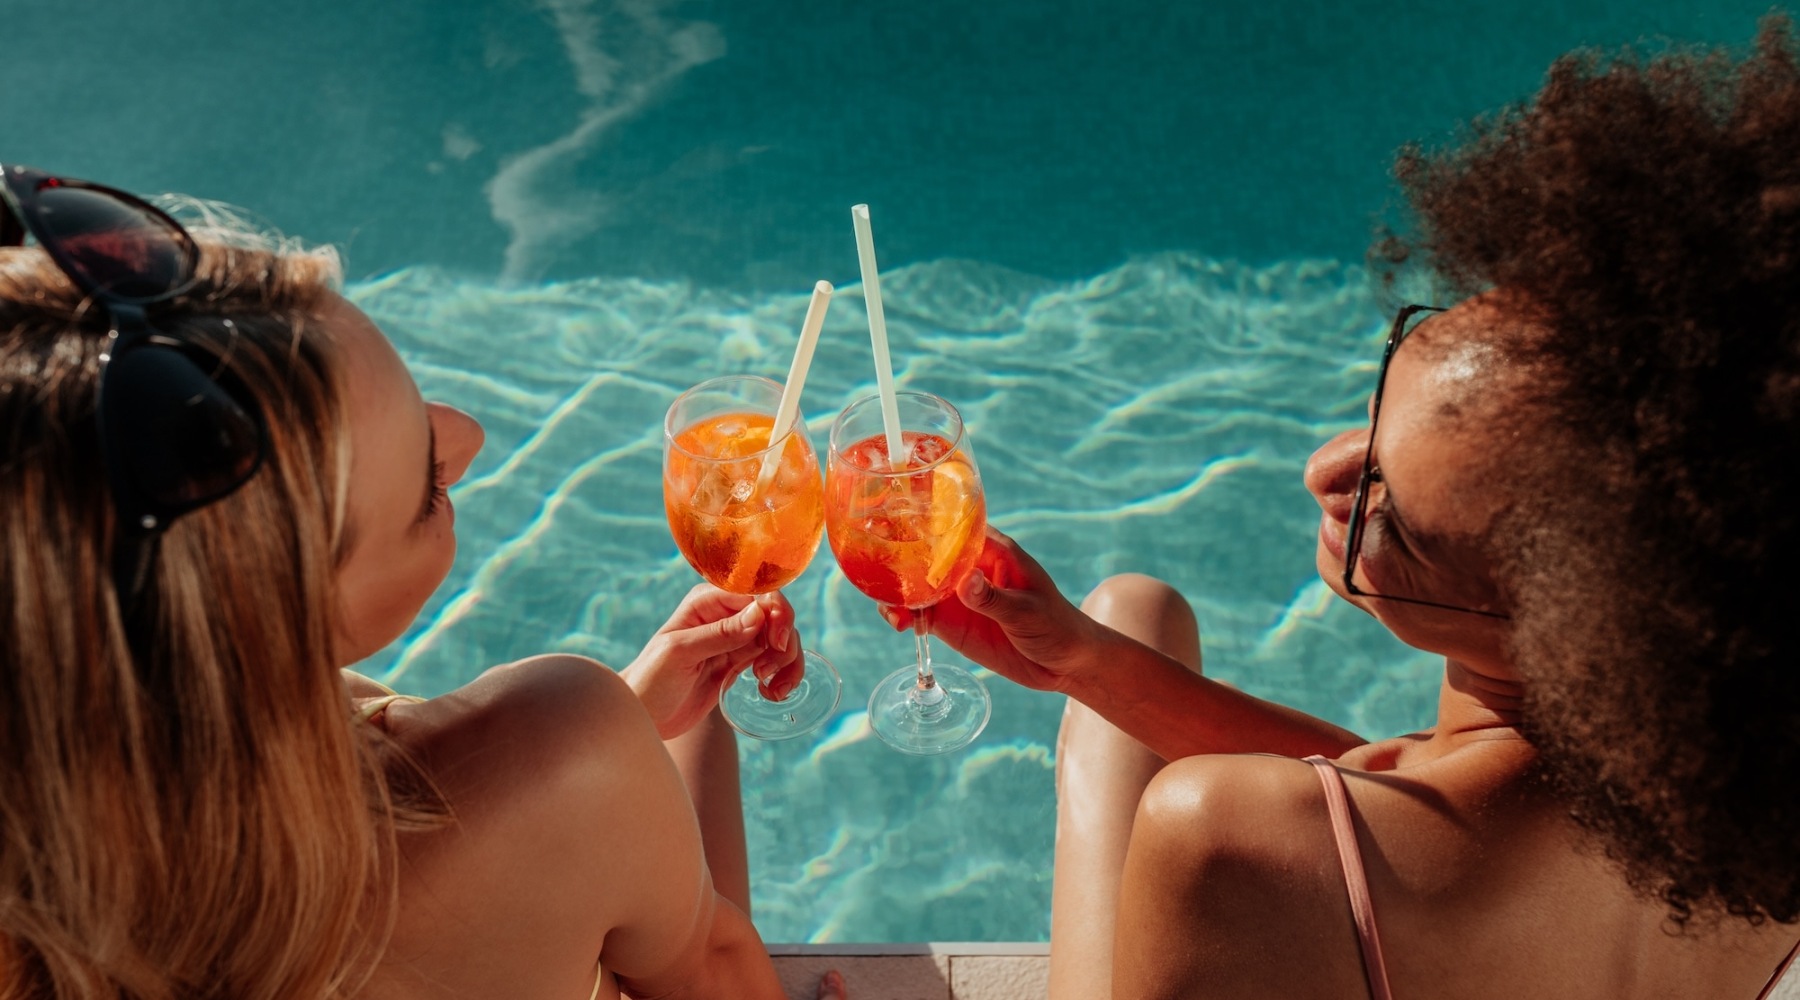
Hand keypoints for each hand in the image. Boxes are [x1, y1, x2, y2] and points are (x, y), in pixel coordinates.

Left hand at [623, 583, 803, 738]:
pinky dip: (783, 675)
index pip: (757, 593)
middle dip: (785, 642)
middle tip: (767, 672)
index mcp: (708, 601)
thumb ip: (719, 634)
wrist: (643, 715)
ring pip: (781, 638)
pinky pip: (775, 660)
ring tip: (772, 689)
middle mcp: (725, 614)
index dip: (776, 614)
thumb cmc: (650, 679)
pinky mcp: (742, 662)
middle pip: (776, 615)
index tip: (776, 644)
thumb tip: (760, 614)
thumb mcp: (680, 653)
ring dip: (788, 662)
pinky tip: (770, 692)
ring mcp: (736, 638)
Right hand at [879, 527, 1101, 693]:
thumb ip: (994, 598)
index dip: (925, 524)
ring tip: (888, 608)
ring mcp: (958, 596)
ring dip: (898, 593)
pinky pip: (921, 615)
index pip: (954, 527)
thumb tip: (965, 582)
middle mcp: (969, 568)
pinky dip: (905, 617)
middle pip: (927, 556)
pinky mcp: (953, 623)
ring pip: (917, 587)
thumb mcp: (1027, 611)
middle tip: (881, 575)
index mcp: (992, 551)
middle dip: (902, 562)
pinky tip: (898, 623)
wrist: (1065, 664)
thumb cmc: (1056, 625)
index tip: (898, 527)